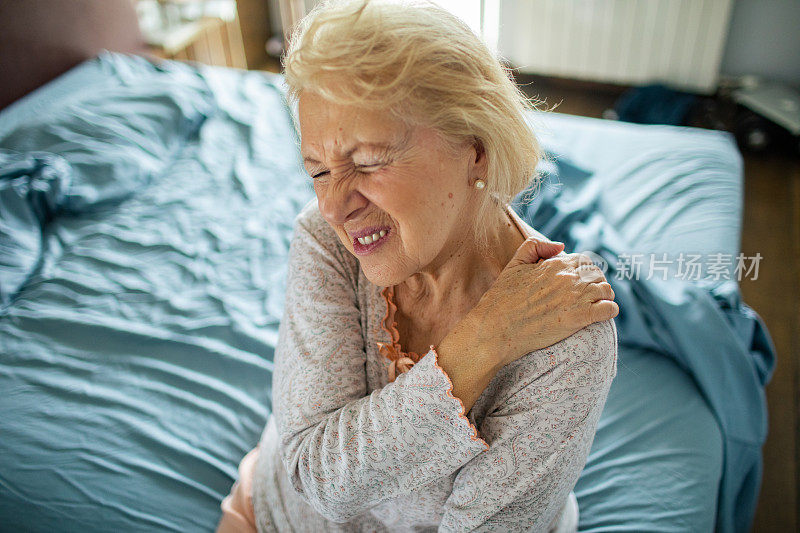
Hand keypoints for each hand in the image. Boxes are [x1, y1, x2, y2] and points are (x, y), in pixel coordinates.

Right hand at [465, 237, 618, 367]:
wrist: (496, 328)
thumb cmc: (501, 299)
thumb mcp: (514, 264)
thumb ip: (535, 246)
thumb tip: (561, 245)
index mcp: (555, 264)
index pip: (583, 260)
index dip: (584, 270)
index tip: (579, 281)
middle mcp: (569, 278)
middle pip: (598, 274)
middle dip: (596, 282)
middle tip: (590, 294)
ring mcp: (576, 297)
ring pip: (606, 290)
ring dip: (605, 296)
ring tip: (597, 304)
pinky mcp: (580, 318)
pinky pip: (609, 309)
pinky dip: (610, 310)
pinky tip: (602, 314)